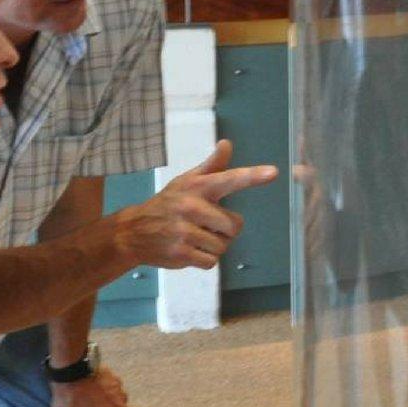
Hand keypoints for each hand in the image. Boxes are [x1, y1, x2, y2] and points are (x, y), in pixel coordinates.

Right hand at [112, 139, 277, 270]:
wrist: (133, 232)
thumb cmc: (167, 205)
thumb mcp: (187, 182)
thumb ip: (212, 166)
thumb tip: (227, 144)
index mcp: (197, 187)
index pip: (230, 178)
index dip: (252, 176)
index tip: (274, 172)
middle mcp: (192, 207)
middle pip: (235, 225)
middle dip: (226, 230)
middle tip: (207, 225)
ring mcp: (185, 231)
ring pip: (223, 246)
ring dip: (214, 245)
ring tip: (194, 237)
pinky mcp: (181, 253)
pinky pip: (211, 262)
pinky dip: (204, 259)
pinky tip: (189, 249)